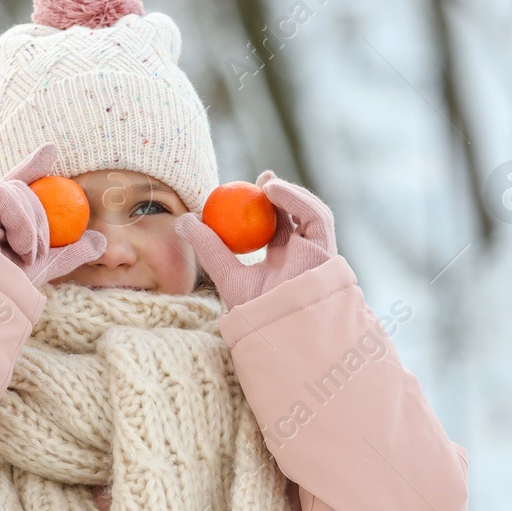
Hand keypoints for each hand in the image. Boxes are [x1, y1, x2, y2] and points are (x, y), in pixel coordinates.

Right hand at [0, 142, 105, 285]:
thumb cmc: (12, 283)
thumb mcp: (49, 264)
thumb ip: (72, 251)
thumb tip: (101, 240)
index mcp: (3, 217)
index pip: (22, 184)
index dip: (33, 165)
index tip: (51, 150)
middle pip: (27, 192)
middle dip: (40, 222)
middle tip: (36, 252)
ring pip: (19, 191)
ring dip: (32, 226)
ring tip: (25, 254)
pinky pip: (4, 192)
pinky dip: (19, 219)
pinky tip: (16, 243)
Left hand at [176, 170, 335, 308]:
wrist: (280, 332)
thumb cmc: (254, 312)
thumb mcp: (226, 275)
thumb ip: (209, 249)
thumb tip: (182, 221)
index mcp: (281, 263)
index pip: (275, 228)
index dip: (261, 207)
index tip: (243, 190)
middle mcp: (302, 258)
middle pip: (295, 219)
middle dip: (281, 194)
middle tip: (261, 178)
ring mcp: (317, 256)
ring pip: (309, 215)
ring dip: (290, 195)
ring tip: (266, 184)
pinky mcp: (328, 253)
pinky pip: (317, 218)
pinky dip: (298, 199)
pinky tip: (274, 191)